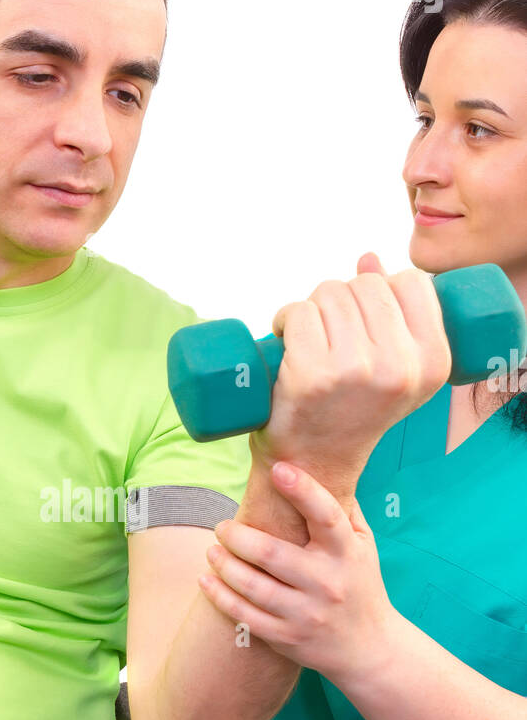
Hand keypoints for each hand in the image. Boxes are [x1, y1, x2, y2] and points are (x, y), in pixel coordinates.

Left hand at [199, 459, 396, 683]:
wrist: (369, 649)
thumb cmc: (361, 585)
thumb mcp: (364, 546)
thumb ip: (344, 511)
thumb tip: (322, 465)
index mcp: (347, 554)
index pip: (326, 516)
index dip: (303, 490)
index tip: (278, 469)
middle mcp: (327, 584)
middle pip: (272, 553)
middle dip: (237, 535)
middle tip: (222, 526)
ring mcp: (305, 614)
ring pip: (252, 586)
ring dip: (224, 564)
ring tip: (213, 549)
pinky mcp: (286, 638)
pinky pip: (244, 615)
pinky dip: (219, 596)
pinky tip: (206, 579)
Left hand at [249, 253, 450, 497]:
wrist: (315, 461)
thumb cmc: (354, 409)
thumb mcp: (393, 366)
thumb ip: (391, 312)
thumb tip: (369, 258)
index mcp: (433, 363)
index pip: (411, 282)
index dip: (381, 290)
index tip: (365, 319)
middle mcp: (400, 368)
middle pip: (365, 284)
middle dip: (342, 299)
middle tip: (330, 335)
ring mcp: (356, 371)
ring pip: (329, 293)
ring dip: (311, 309)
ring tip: (309, 342)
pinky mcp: (314, 375)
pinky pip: (298, 312)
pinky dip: (285, 319)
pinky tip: (286, 343)